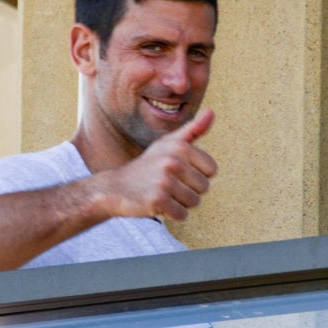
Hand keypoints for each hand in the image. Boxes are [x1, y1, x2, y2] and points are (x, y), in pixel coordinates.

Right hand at [100, 109, 217, 220]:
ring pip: (194, 202)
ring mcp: (164, 180)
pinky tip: (157, 204)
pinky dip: (172, 214)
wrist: (115, 187)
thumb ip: (193, 130)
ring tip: (163, 193)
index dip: (197, 175)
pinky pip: (181, 215)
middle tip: (168, 185)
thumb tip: (211, 112)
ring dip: (180, 203)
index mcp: (180, 146)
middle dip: (189, 191)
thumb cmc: (148, 166)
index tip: (179, 173)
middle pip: (204, 187)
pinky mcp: (157, 199)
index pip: (211, 170)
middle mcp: (173, 161)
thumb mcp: (168, 144)